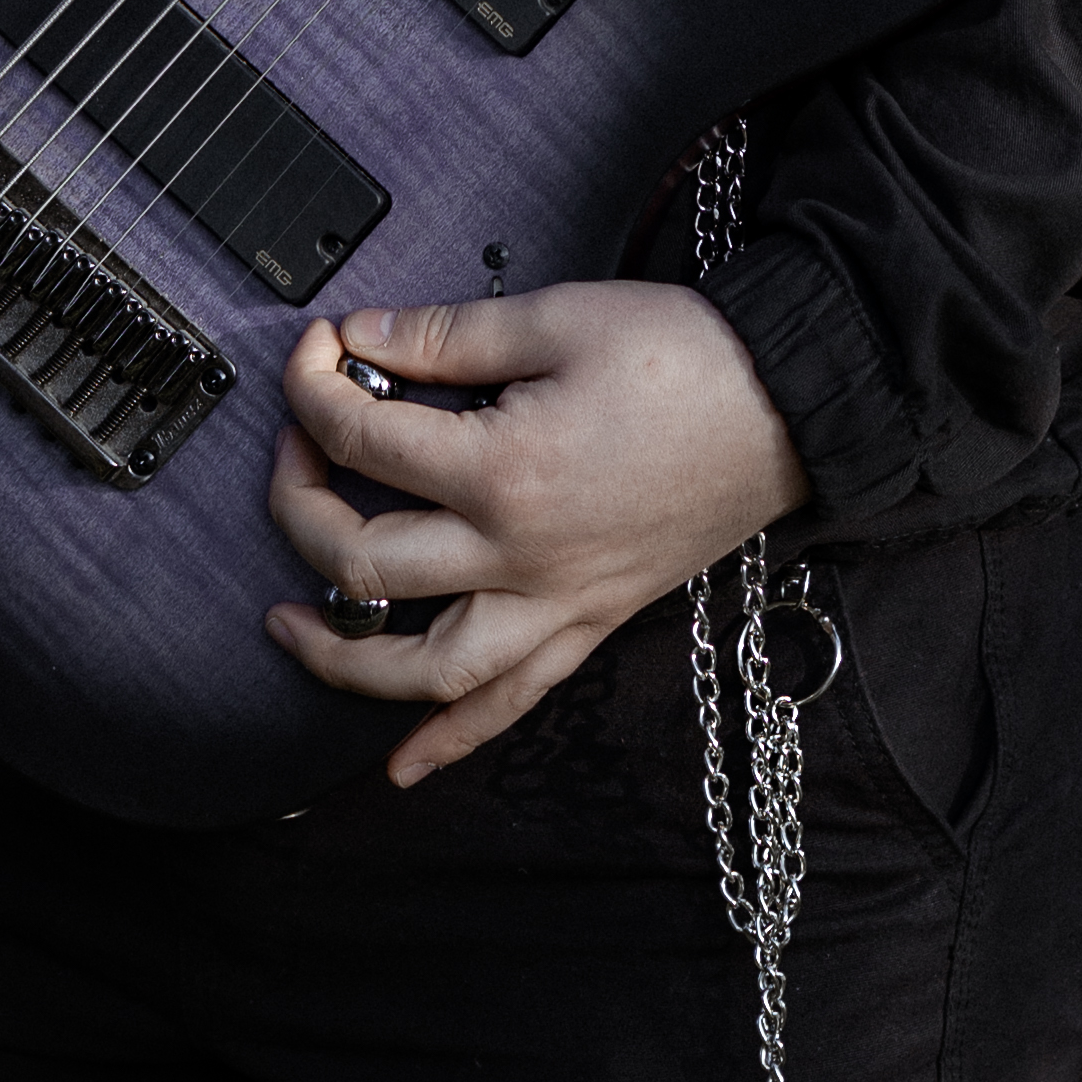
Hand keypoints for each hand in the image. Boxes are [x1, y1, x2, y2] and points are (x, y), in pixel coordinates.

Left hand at [268, 281, 807, 787]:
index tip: (318, 349)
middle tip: (296, 452)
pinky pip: (512, 702)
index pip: (361, 441)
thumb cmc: (687, 357)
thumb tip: (358, 339)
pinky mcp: (590, 622)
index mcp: (503, 471)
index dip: (315, 386)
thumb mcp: (558, 317)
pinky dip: (450, 740)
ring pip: (421, 668)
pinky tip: (400, 763)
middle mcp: (519, 557)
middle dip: (301, 504)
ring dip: (339, 656)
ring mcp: (555, 603)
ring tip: (288, 624)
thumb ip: (445, 335)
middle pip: (361, 562)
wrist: (793, 403)